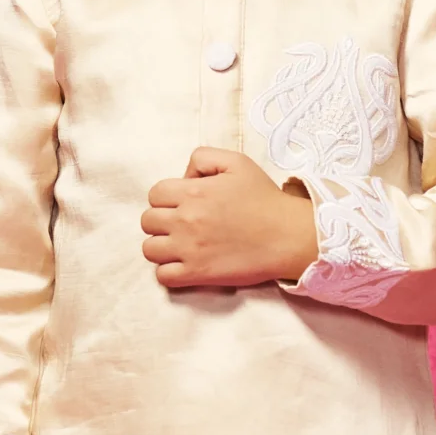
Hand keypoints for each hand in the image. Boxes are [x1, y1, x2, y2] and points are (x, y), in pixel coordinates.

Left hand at [142, 147, 319, 289]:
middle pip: (147, 221)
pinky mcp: (198, 274)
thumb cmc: (265, 198)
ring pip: (149, 249)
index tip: (183, 204)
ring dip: (161, 246)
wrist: (288, 236)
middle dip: (161, 221)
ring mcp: (189, 249)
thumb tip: (183, 176)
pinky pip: (163, 276)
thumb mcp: (236, 162)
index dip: (166, 198)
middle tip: (182, 224)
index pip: (155, 194)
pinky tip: (183, 265)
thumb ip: (202, 159)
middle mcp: (185, 220)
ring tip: (180, 245)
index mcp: (192, 192)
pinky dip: (168, 271)